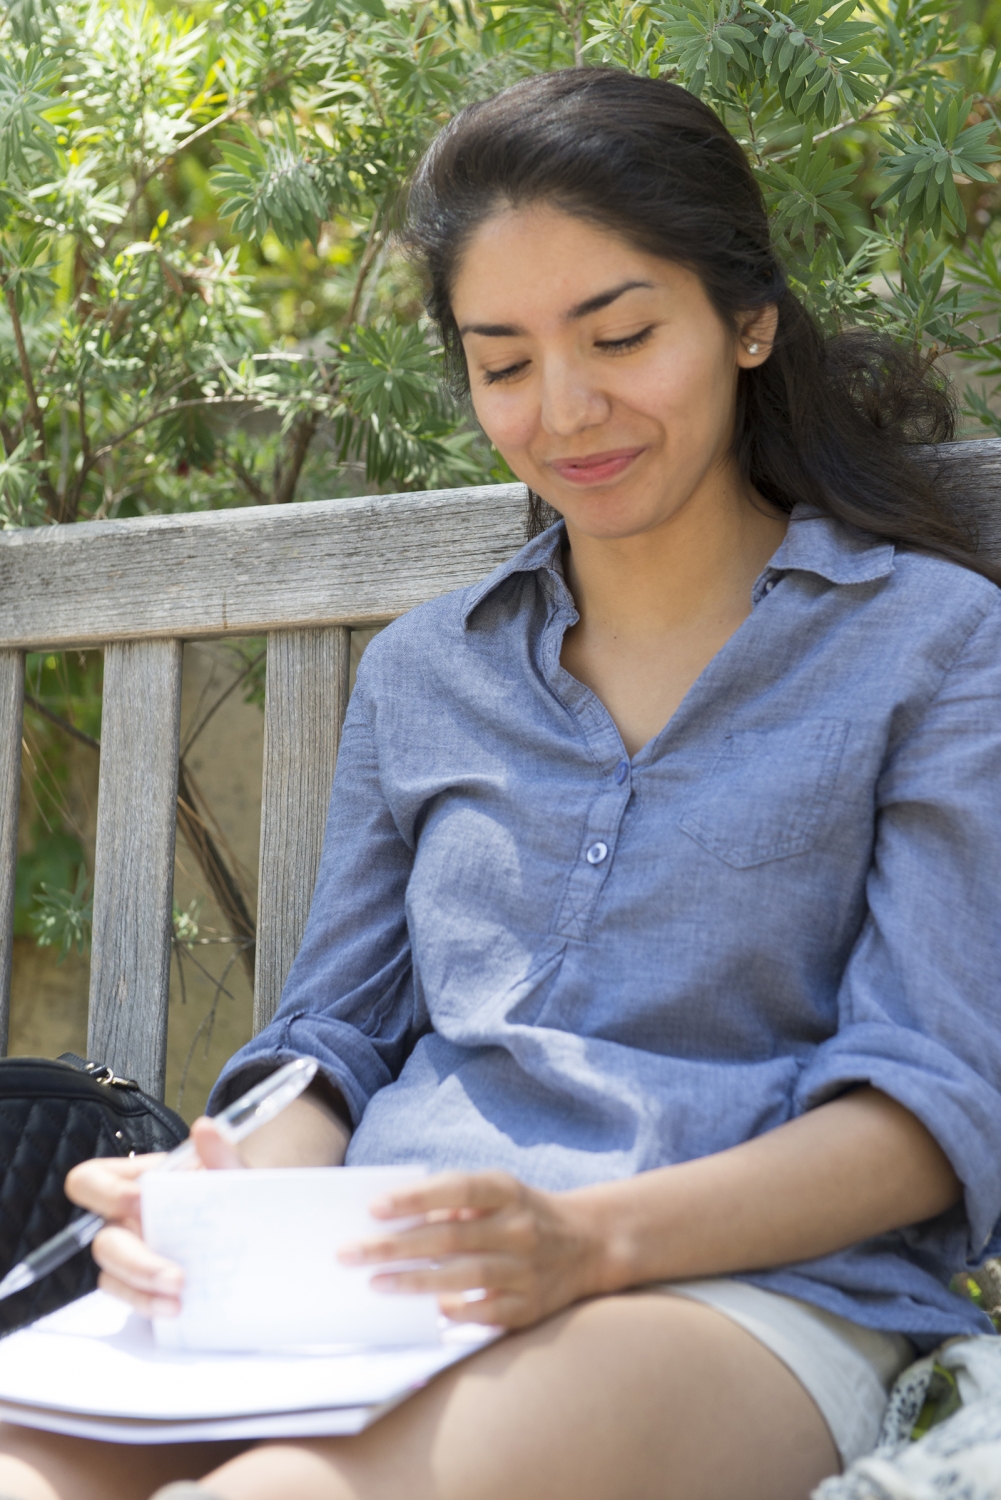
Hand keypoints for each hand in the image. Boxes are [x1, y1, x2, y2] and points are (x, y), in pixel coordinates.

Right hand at [63, 1117, 241, 1318]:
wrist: (252, 1219)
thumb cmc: (228, 1187)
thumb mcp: (230, 1169)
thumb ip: (222, 1152)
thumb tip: (205, 1129)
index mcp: (135, 1180)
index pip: (90, 1180)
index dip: (105, 1192)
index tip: (140, 1200)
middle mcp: (126, 1217)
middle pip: (102, 1240)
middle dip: (134, 1260)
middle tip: (173, 1274)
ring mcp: (133, 1251)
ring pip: (111, 1273)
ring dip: (141, 1287)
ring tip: (179, 1295)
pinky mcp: (143, 1282)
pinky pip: (129, 1296)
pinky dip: (149, 1303)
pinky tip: (177, 1307)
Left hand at [338, 1171, 606, 1329]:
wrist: (588, 1243)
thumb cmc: (521, 1213)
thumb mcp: (497, 1193)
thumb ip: (453, 1203)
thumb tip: (394, 1221)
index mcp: (506, 1190)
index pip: (456, 1190)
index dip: (415, 1198)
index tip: (374, 1207)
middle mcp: (518, 1228)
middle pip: (449, 1238)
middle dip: (395, 1247)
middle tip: (350, 1254)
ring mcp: (527, 1269)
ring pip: (463, 1276)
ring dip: (415, 1281)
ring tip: (376, 1283)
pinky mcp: (531, 1306)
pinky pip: (487, 1311)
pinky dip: (457, 1311)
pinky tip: (430, 1312)